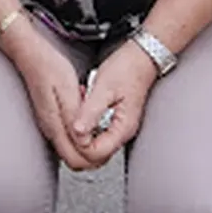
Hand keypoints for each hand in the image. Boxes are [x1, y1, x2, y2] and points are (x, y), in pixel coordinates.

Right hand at [6, 24, 95, 170]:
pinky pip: (69, 137)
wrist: (31, 54)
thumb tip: (84, 143)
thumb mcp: (68, 91)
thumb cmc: (49, 68)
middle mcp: (50, 130)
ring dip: (89, 143)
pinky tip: (87, 117)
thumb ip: (76, 119)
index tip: (107, 141)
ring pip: (73, 150)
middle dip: (95, 154)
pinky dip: (82, 133)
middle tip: (106, 134)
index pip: (77, 161)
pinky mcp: (51, 118)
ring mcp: (49, 125)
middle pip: (75, 160)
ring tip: (98, 124)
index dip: (96, 158)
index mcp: (55, 126)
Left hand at [72, 40, 158, 166]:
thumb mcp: (104, 88)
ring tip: (77, 109)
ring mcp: (118, 126)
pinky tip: (81, 106)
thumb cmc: (127, 69)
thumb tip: (77, 131)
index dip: (79, 143)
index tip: (71, 125)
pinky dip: (85, 121)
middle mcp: (122, 132)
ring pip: (93, 143)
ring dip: (81, 130)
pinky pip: (95, 130)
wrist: (140, 57)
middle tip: (71, 119)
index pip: (96, 154)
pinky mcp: (114, 119)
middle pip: (95, 155)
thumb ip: (90, 111)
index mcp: (122, 129)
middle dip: (78, 140)